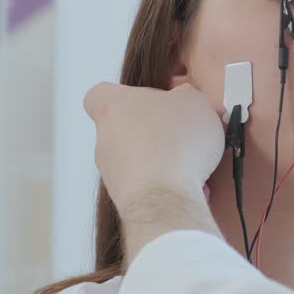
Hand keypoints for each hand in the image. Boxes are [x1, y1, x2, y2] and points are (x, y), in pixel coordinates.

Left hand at [85, 82, 223, 221]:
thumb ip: (185, 95)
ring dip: (163, 160)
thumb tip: (184, 100)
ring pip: (138, 160)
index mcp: (114, 107)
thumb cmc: (173, 144)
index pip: (100, 95)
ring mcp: (113, 171)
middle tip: (184, 133)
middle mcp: (106, 139)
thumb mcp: (193, 100)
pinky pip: (148, 186)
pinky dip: (167, 185)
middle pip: (125, 128)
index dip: (123, 96)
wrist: (165, 199)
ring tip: (193, 163)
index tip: (148, 100)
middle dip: (154, 131)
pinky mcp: (126, 198)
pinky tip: (191, 185)